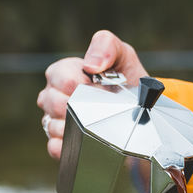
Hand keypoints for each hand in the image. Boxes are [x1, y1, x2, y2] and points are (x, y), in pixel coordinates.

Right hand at [36, 30, 148, 158]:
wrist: (139, 108)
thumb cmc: (125, 78)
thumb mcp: (122, 55)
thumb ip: (106, 46)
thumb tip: (91, 64)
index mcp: (62, 72)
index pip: (61, 78)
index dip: (82, 84)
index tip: (100, 87)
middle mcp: (52, 95)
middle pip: (55, 103)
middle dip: (81, 106)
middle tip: (102, 107)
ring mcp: (54, 119)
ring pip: (54, 125)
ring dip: (77, 126)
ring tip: (96, 122)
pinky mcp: (61, 142)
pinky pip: (55, 147)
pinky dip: (68, 147)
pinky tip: (84, 143)